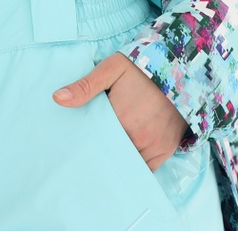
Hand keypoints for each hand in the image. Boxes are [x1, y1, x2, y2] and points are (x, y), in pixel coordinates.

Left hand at [52, 51, 187, 171]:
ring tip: (102, 159)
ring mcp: (154, 145)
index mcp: (122, 119)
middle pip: (111, 154)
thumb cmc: (142, 68)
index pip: (96, 141)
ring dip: (117, 161)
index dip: (86, 143)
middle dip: (100, 154)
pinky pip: (146, 168)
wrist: (180, 68)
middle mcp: (139, 137)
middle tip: (86, 154)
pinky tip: (122, 164)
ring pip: (128, 163)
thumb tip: (57, 98)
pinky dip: (134, 166)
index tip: (76, 145)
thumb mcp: (112, 68)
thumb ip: (85, 86)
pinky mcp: (166, 149)